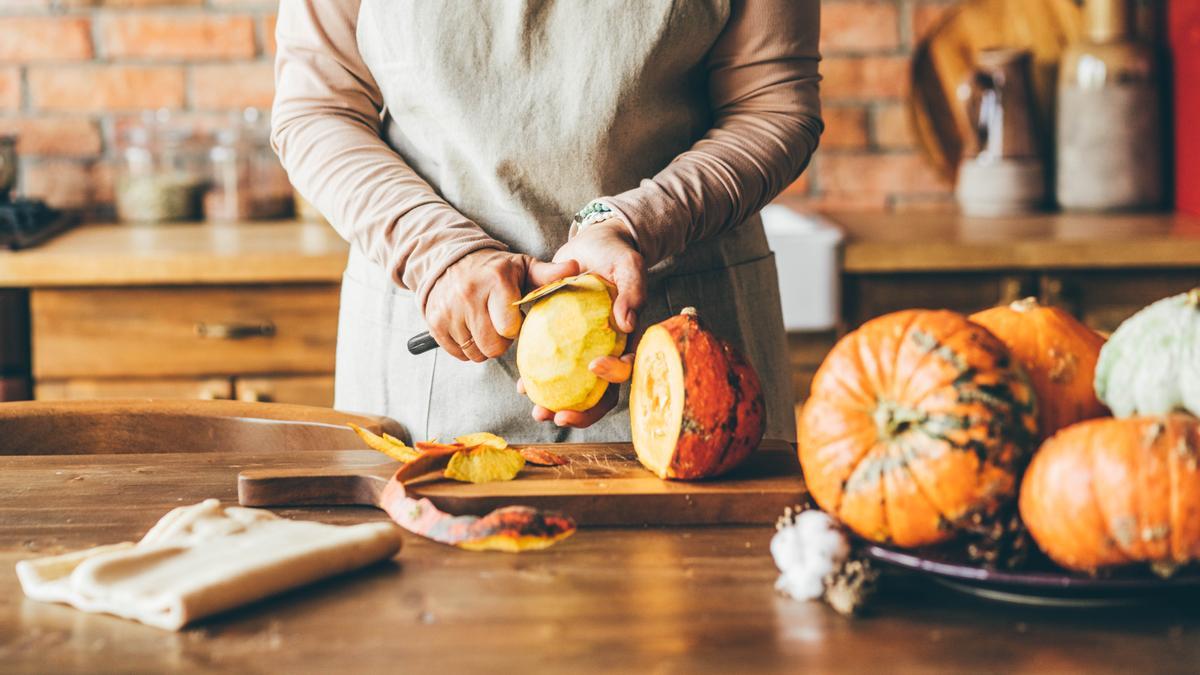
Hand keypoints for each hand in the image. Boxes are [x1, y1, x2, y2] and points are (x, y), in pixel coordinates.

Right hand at [425, 249, 578, 361]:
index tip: (514, 318)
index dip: (515, 328)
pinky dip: (466, 348)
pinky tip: (470, 329)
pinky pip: (458, 354)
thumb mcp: (523, 268)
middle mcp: (468, 294)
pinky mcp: (434, 322)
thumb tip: (577, 269)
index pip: (509, 328)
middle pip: (493, 346)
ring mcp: (448, 309)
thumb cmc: (496, 270)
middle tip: (500, 325)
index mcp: (495, 281)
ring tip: (485, 325)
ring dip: (484, 346)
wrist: (451, 261)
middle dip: (501, 341)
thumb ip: (549, 274)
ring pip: (476, 353)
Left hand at [518, 219, 646, 427]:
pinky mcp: (564, 345)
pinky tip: (522, 386)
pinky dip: (538, 380)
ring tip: (537, 411)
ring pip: (575, 389)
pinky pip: (553, 370)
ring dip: (556, 405)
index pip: (628, 368)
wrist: (590, 248)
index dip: (614, 376)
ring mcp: (585, 351)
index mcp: (629, 340)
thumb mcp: (628, 266)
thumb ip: (632, 291)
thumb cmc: (615, 255)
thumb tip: (627, 323)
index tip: (594, 366)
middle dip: (581, 412)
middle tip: (557, 417)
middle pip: (601, 393)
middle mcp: (609, 352)